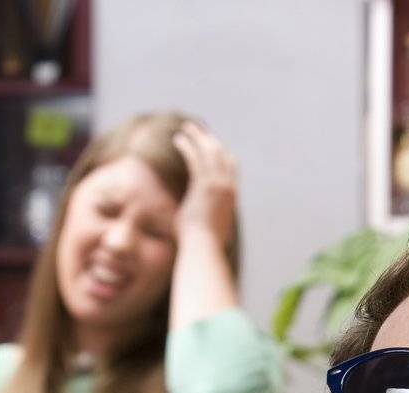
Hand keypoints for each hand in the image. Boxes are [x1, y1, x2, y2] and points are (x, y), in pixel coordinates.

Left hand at [172, 120, 237, 246]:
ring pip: (209, 151)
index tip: (210, 145)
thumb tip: (203, 226)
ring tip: (187, 127)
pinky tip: (177, 139)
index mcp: (231, 197)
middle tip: (199, 130)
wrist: (204, 249)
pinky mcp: (204, 185)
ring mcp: (218, 185)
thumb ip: (209, 220)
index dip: (221, 153)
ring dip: (198, 137)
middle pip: (222, 154)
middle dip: (210, 140)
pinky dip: (187, 147)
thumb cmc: (204, 246)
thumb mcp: (210, 230)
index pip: (231, 166)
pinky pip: (195, 158)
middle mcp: (228, 188)